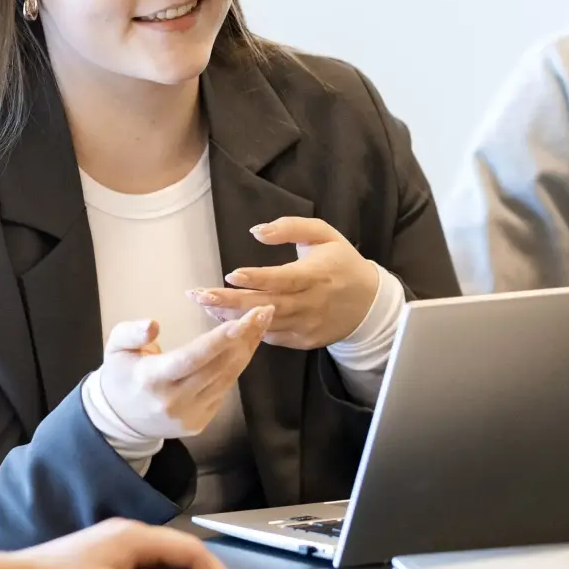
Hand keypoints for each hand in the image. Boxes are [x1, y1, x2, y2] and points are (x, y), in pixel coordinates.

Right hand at [95, 308, 272, 441]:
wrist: (121, 420)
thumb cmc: (121, 377)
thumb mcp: (114, 348)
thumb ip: (130, 333)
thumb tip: (153, 324)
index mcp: (151, 380)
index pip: (191, 358)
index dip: (218, 340)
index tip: (243, 322)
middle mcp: (173, 401)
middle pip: (217, 367)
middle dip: (244, 338)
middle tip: (264, 311)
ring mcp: (189, 415)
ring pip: (226, 379)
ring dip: (246, 350)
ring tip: (261, 324)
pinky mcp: (200, 423)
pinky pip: (223, 390)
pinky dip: (236, 367)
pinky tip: (246, 346)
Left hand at [189, 214, 380, 349]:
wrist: (369, 304)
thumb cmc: (342, 262)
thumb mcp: (324, 234)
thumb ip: (291, 227)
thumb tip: (256, 232)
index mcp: (316, 275)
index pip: (284, 279)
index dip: (258, 279)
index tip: (231, 275)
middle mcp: (310, 303)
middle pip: (267, 305)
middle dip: (230, 301)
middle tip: (199, 296)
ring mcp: (306, 325)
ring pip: (265, 324)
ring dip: (232, 317)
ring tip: (204, 306)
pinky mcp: (303, 341)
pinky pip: (271, 337)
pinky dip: (247, 329)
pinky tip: (225, 318)